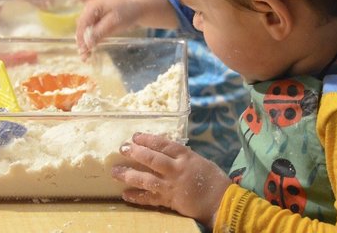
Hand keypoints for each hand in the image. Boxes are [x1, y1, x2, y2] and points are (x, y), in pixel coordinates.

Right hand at [75, 0, 141, 57]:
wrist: (139, 7)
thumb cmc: (128, 11)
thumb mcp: (114, 22)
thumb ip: (99, 32)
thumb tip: (87, 43)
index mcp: (92, 6)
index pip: (82, 24)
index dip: (81, 38)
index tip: (82, 50)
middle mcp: (90, 9)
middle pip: (82, 28)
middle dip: (82, 42)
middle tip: (84, 57)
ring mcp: (94, 14)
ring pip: (86, 31)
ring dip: (85, 43)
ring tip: (86, 57)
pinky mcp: (99, 20)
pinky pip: (93, 31)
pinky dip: (92, 40)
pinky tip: (90, 50)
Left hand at [112, 133, 230, 228]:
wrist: (221, 201)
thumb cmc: (212, 178)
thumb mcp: (198, 160)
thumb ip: (181, 155)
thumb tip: (162, 149)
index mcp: (185, 156)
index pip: (163, 144)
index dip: (147, 139)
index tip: (134, 136)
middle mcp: (176, 169)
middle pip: (152, 159)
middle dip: (135, 153)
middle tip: (122, 149)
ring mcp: (172, 186)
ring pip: (147, 179)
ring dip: (129, 175)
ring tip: (115, 172)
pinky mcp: (170, 201)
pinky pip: (150, 199)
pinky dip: (137, 197)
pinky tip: (125, 194)